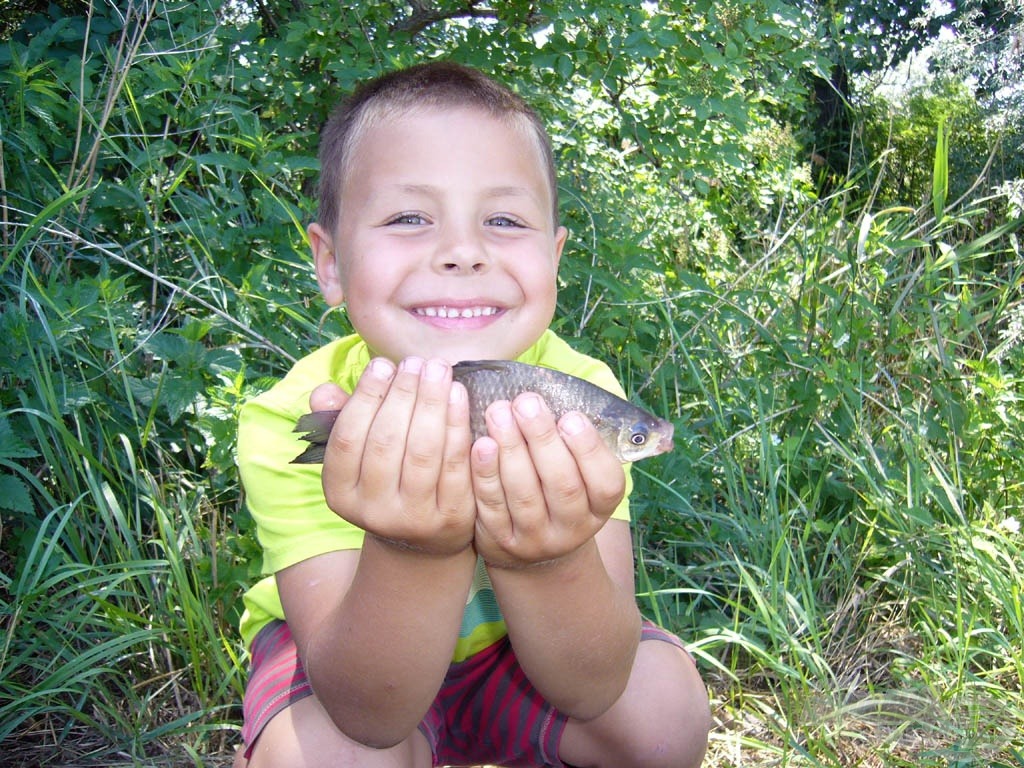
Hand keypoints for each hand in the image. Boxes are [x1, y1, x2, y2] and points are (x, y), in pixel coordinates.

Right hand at [317, 357, 475, 555]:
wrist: (422, 537)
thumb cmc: (387, 478)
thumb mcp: (357, 456)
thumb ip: (339, 420)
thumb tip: (324, 392)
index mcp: (340, 493)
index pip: (348, 438)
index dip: (365, 397)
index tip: (383, 364)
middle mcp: (373, 511)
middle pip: (387, 442)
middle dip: (404, 394)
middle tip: (417, 362)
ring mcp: (413, 518)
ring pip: (423, 451)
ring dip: (432, 403)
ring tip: (438, 370)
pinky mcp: (451, 517)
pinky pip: (455, 464)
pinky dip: (458, 424)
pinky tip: (458, 394)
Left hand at [471, 392, 625, 568]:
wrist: (532, 552)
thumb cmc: (556, 489)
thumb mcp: (579, 475)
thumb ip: (574, 442)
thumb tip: (557, 395)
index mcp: (599, 507)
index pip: (606, 483)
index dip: (589, 450)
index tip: (570, 416)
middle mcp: (572, 528)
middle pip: (562, 485)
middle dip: (543, 439)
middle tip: (526, 402)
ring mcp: (535, 539)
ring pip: (524, 495)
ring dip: (510, 449)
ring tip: (498, 412)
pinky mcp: (500, 541)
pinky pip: (492, 507)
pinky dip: (485, 474)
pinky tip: (480, 444)